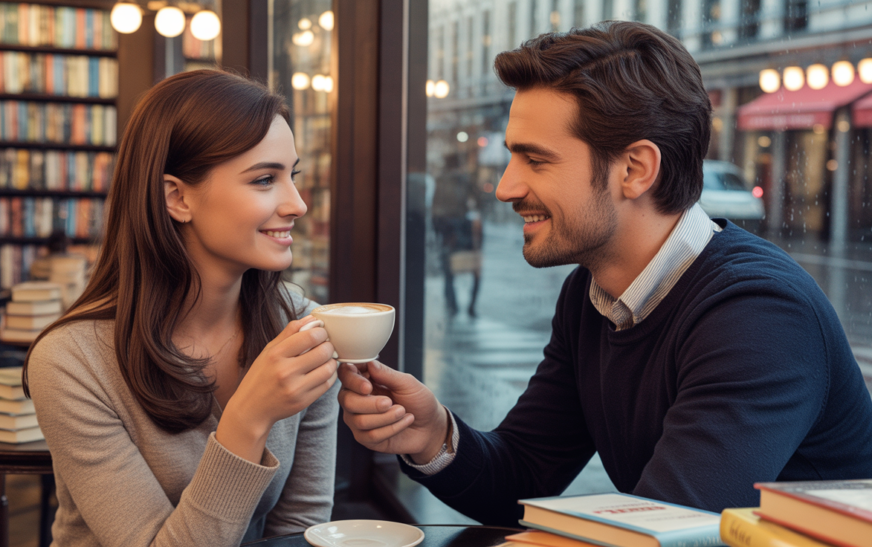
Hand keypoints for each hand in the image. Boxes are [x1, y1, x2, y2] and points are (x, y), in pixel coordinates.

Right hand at [217, 316, 337, 461]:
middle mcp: (285, 371)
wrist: (251, 408)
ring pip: (329, 368)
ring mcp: (295, 388)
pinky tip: (322, 372)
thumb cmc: (261, 376)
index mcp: (276, 355)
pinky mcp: (303, 401)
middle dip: (329, 346)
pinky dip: (329, 375)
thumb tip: (313, 318)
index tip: (321, 333)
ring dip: (331, 361)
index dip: (322, 332)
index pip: (310, 336)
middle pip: (323, 351)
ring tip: (325, 359)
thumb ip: (290, 332)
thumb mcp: (269, 350)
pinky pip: (327, 384)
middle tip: (326, 346)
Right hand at [338, 361, 448, 462]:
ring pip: (360, 421)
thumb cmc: (418, 400)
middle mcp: (355, 399)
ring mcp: (357, 420)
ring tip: (403, 411)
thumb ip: (387, 374)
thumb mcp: (407, 383)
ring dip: (386, 417)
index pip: (345, 375)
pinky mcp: (365, 438)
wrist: (430, 425)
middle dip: (371, 404)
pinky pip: (371, 435)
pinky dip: (392, 428)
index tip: (368, 387)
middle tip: (390, 403)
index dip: (353, 381)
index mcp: (363, 380)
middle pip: (347, 401)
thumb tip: (370, 363)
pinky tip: (404, 422)